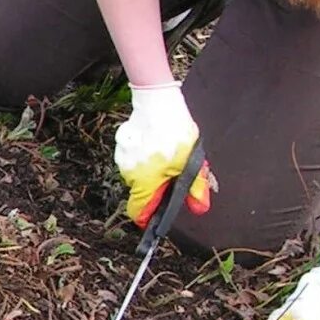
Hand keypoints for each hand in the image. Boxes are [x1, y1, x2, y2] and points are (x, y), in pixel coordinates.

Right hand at [114, 83, 211, 227]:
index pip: (138, 212)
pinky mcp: (120, 146)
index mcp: (146, 182)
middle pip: (140, 192)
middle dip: (155, 187)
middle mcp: (129, 174)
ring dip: (149, 171)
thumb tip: (199, 209)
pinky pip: (132, 160)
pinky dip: (142, 157)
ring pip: (137, 175)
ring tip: (165, 154)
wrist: (158, 102)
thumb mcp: (191, 163)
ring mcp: (121, 159)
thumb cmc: (175, 133)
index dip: (148, 218)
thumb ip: (196, 189)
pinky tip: (154, 144)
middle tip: (172, 172)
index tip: (156, 216)